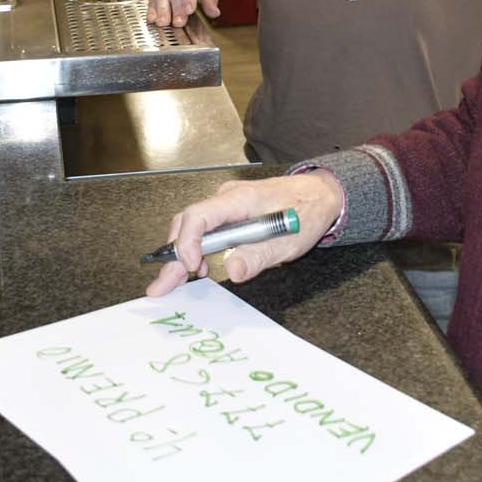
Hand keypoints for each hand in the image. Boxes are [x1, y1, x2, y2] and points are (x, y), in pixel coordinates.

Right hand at [145, 172, 343, 295]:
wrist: (321, 194)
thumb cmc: (307, 212)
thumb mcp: (288, 241)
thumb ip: (259, 256)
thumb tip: (232, 271)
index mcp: (240, 200)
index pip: (199, 215)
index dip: (187, 242)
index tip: (190, 267)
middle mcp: (228, 198)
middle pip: (188, 223)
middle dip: (172, 256)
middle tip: (161, 287)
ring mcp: (227, 204)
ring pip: (192, 227)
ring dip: (182, 254)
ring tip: (177, 282)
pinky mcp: (230, 213)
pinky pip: (204, 229)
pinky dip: (195, 248)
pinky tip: (196, 267)